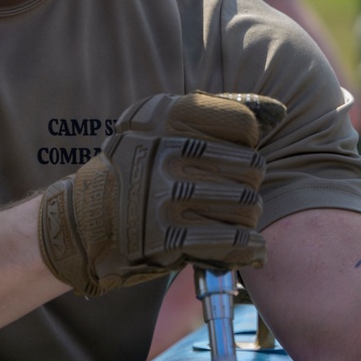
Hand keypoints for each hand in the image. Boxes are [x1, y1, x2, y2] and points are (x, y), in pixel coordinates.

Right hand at [37, 91, 285, 297]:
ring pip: (247, 205)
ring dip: (245, 218)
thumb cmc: (133, 171)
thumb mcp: (160, 125)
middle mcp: (167, 151)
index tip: (231, 155)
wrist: (83, 222)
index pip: (244, 125)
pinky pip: (234, 241)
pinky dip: (249, 249)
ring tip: (230, 219)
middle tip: (228, 192)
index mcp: (167, 115)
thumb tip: (277, 110)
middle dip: (246, 184)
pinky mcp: (169, 236)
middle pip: (251, 167)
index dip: (245, 144)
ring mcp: (168, 195)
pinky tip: (251, 249)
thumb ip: (216, 112)